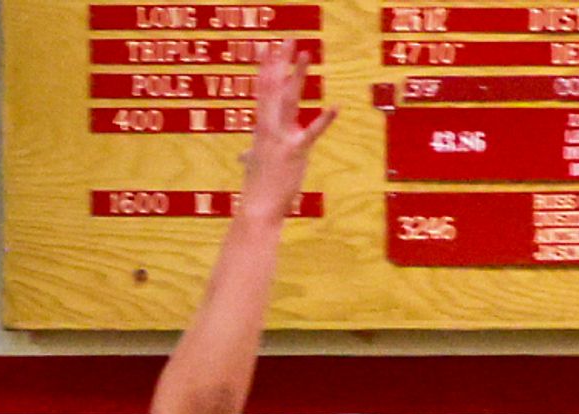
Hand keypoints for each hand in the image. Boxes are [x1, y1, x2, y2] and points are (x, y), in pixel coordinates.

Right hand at [238, 39, 332, 205]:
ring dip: (297, 75)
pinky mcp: (295, 152)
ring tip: (306, 53)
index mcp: (261, 127)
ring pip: (289, 99)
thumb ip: (249, 156)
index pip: (262, 90)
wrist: (257, 209)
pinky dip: (324, 119)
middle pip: (273, 86)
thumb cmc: (257, 188)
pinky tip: (336, 106)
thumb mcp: (253, 166)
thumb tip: (243, 157)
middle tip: (287, 39)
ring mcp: (281, 138)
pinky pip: (311, 132)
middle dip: (280, 61)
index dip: (266, 67)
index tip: (268, 47)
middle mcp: (268, 127)